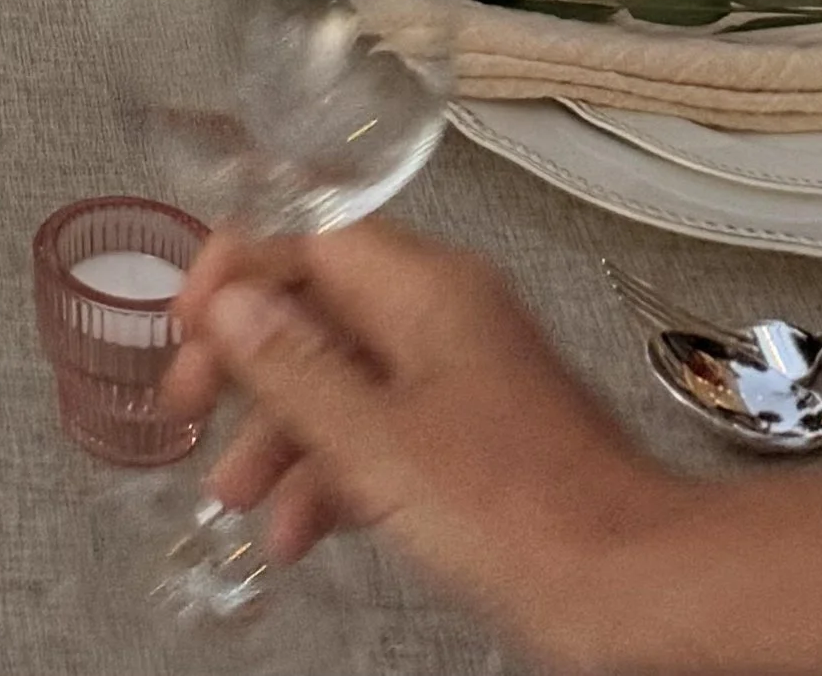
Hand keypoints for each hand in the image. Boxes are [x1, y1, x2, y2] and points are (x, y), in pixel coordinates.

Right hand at [170, 223, 676, 664]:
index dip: (235, 269)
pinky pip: (382, 427)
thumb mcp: (377, 442)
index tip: (189, 323)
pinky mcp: (474, 434)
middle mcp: (443, 315)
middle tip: (189, 404)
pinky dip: (333, 468)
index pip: (305, 234)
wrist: (633, 586)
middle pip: (316, 306)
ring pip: (343, 376)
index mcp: (424, 289)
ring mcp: (460, 375)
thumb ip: (293, 368)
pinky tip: (301, 528)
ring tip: (235, 492)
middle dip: (245, 361)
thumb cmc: (527, 515)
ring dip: (281, 431)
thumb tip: (230, 303)